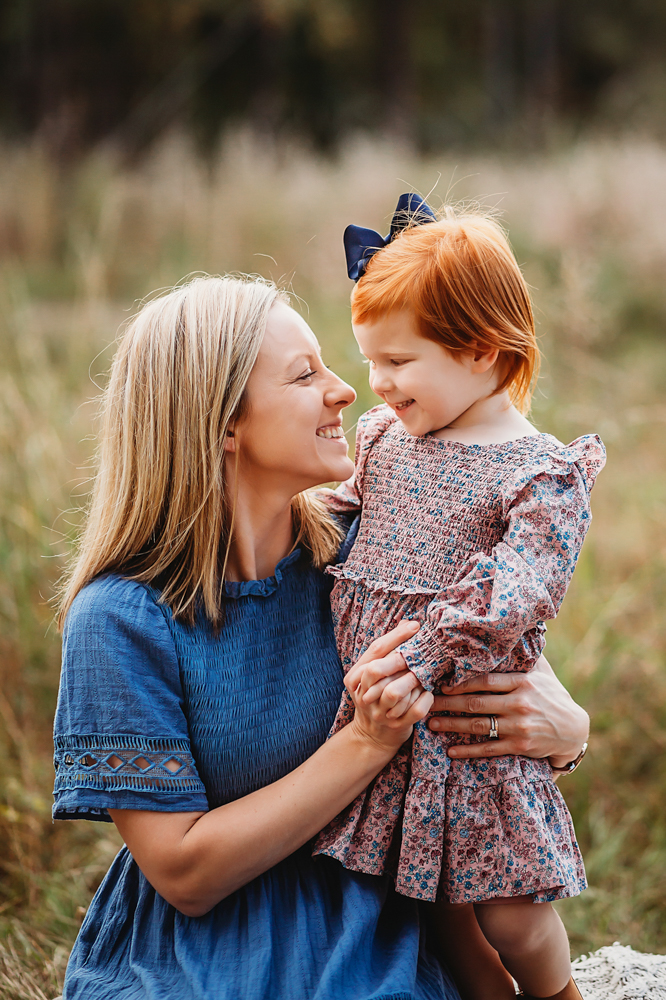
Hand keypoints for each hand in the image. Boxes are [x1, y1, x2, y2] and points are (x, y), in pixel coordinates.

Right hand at [346, 621, 433, 752]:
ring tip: (424, 674)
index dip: (395, 636)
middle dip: (401, 659)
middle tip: (421, 651)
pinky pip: (415, 710)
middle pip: (378, 670)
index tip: (415, 626)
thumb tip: (409, 623)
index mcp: (355, 679)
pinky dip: (425, 699)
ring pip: (395, 692)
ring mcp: (379, 713)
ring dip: (414, 681)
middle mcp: (363, 695)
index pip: (374, 651)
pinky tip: (429, 692)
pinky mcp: (396, 726)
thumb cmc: (376, 696)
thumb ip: (386, 652)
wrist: (372, 736)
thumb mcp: (372, 675)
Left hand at [427, 655, 588, 763]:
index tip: (442, 683)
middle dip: (449, 703)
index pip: (486, 680)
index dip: (462, 682)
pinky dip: (469, 750)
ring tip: (432, 723)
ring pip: (479, 725)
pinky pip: (489, 748)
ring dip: (452, 725)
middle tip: (427, 701)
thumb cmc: (553, 696)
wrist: (573, 730)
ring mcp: (519, 726)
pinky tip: (451, 750)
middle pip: (477, 703)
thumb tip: (517, 626)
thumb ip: (526, 655)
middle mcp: (520, 703)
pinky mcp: (519, 746)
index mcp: (523, 682)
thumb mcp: (543, 673)